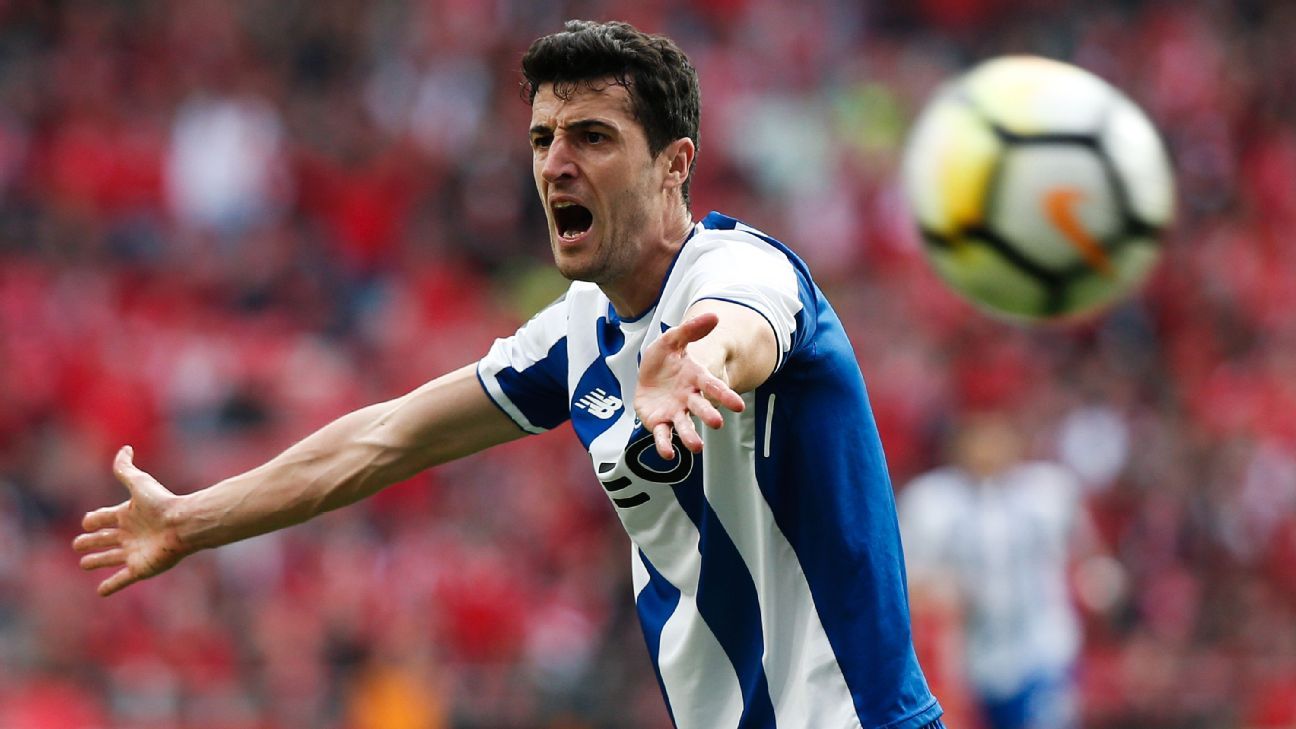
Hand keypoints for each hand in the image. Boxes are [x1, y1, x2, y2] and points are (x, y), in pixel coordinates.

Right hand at [73, 446, 190, 595]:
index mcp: (127, 515)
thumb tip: (125, 448)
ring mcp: (133, 552)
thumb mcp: (139, 483)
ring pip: (109, 558)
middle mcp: (129, 534)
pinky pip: (122, 579)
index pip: (103, 518)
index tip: (88, 521)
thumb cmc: (161, 503)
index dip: (93, 520)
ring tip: (84, 563)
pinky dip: (111, 586)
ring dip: (97, 561)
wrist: (183, 524)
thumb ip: (126, 469)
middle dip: (90, 541)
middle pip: (104, 539)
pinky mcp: (140, 568)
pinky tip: (100, 591)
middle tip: (78, 544)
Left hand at [634, 313, 745, 458]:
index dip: (725, 396)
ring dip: (690, 436)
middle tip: (718, 423)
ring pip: (684, 425)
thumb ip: (691, 331)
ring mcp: (675, 412)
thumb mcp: (672, 340)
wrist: (648, 376)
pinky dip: (665, 444)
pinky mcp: (659, 422)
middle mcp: (688, 398)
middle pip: (701, 407)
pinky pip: (663, 435)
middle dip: (709, 415)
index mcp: (695, 378)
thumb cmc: (665, 360)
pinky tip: (669, 454)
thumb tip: (714, 315)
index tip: (738, 406)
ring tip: (697, 447)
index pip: (713, 387)